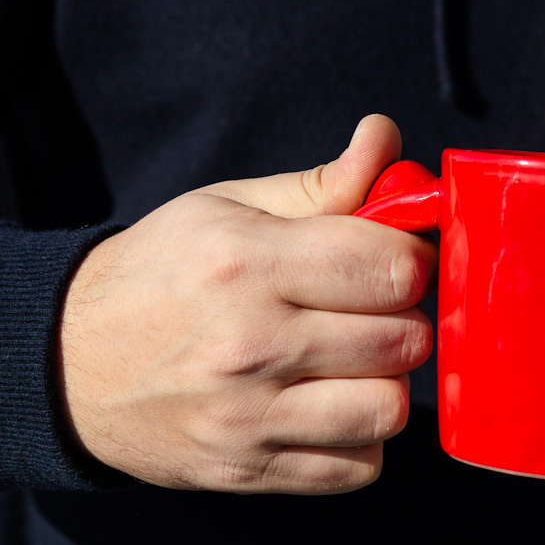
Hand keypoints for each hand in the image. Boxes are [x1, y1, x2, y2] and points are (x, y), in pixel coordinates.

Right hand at [58, 115, 435, 494]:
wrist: (69, 363)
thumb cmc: (163, 273)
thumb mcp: (231, 208)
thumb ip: (324, 182)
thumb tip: (388, 137)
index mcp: (248, 263)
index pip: (392, 268)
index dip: (411, 260)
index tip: (393, 261)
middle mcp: (249, 344)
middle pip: (404, 339)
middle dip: (403, 318)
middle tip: (370, 309)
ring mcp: (247, 418)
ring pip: (389, 410)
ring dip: (385, 382)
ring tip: (352, 360)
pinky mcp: (247, 470)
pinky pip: (358, 468)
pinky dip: (359, 439)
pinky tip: (326, 405)